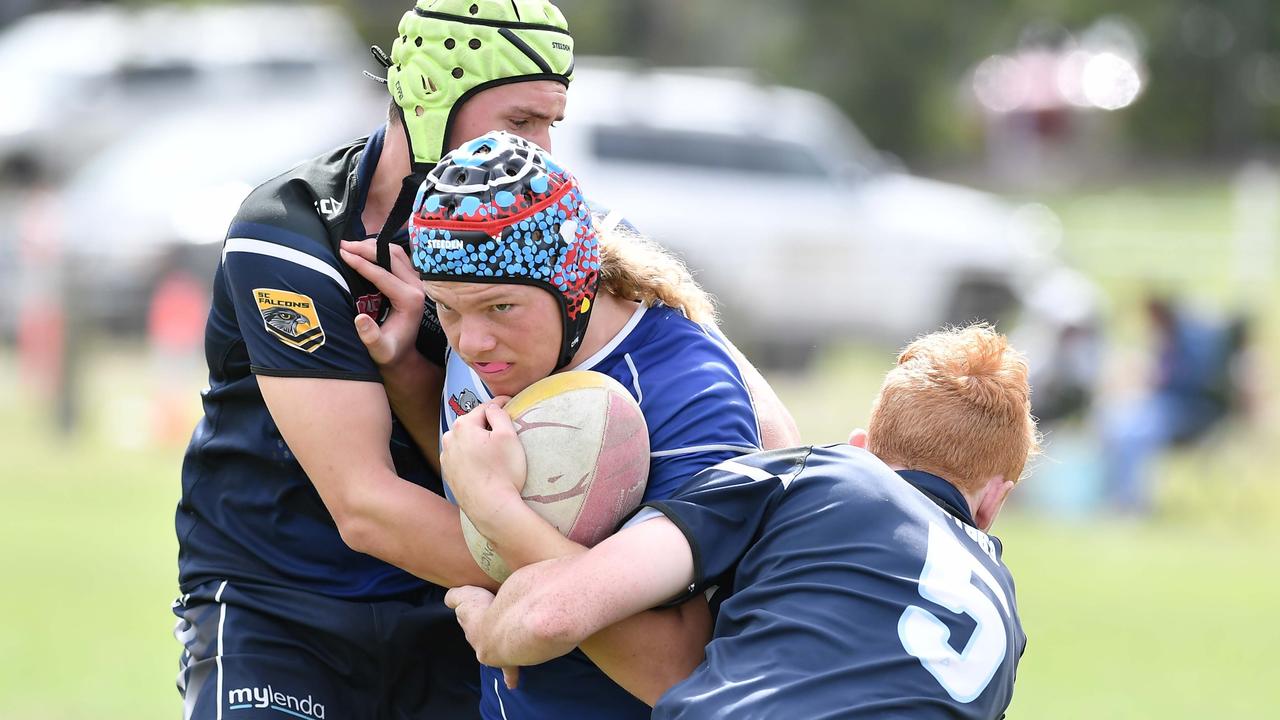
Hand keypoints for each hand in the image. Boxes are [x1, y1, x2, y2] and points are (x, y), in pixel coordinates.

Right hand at [339, 239, 423, 368]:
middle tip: (342, 245)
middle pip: (391, 256)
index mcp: (410, 300)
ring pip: (395, 252)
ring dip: (372, 246)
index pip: (383, 274)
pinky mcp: (412, 280)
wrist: (402, 354)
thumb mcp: (379, 350)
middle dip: (365, 248)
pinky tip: (361, 251)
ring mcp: (417, 281)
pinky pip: (396, 257)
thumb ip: (371, 337)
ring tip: (349, 246)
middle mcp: (417, 287)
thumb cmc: (389, 352)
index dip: (361, 262)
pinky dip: (379, 250)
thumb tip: (360, 318)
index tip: (342, 253)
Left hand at [441, 402, 526, 534]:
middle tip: (505, 432)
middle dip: (487, 425)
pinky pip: (462, 457)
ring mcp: (447, 457)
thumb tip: (493, 407)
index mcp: (463, 425)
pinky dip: (471, 457)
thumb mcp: (508, 436)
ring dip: (478, 441)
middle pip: (473, 424)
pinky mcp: (449, 474)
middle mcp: (449, 438)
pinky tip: (483, 465)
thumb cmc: (503, 471)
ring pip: (465, 441)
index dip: (501, 404)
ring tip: (493, 451)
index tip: (512, 404)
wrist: (490, 508)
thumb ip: (499, 414)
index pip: (486, 408)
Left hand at [445, 585, 521, 688]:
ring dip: (493, 646)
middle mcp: (477, 642)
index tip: (477, 608)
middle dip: (481, 629)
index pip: (467, 618)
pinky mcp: (508, 661)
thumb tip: (448, 600)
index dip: (472, 611)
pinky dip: (510, 678)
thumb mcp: (465, 596)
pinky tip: (511, 685)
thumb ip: (454, 596)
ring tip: (498, 644)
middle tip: (489, 620)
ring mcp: (491, 653)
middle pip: (476, 634)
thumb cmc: (485, 610)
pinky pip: (508, 671)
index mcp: (470, 625)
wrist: (501, 633)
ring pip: (490, 650)